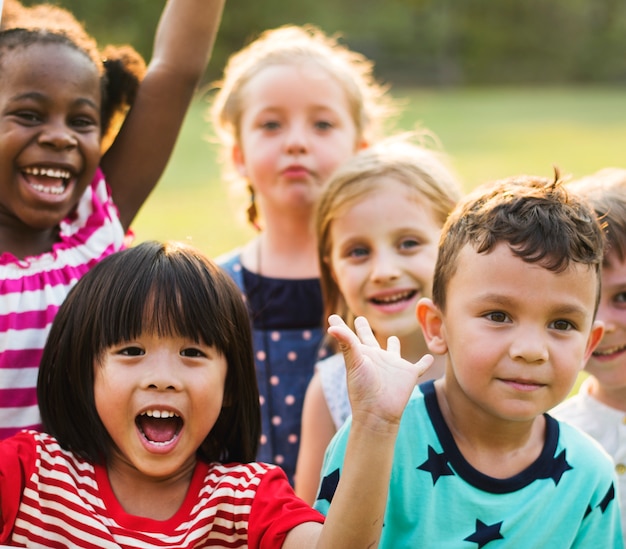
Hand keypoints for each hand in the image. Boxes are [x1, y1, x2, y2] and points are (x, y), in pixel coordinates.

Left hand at [327, 314, 433, 428]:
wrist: (379, 413)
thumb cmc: (363, 389)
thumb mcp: (354, 362)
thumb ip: (346, 342)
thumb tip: (331, 326)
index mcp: (362, 355)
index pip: (350, 336)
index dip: (341, 326)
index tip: (332, 317)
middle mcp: (377, 358)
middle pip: (370, 339)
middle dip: (364, 329)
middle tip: (360, 319)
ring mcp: (393, 365)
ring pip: (394, 350)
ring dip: (395, 344)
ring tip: (394, 338)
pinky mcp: (409, 374)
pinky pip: (420, 366)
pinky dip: (425, 362)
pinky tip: (430, 357)